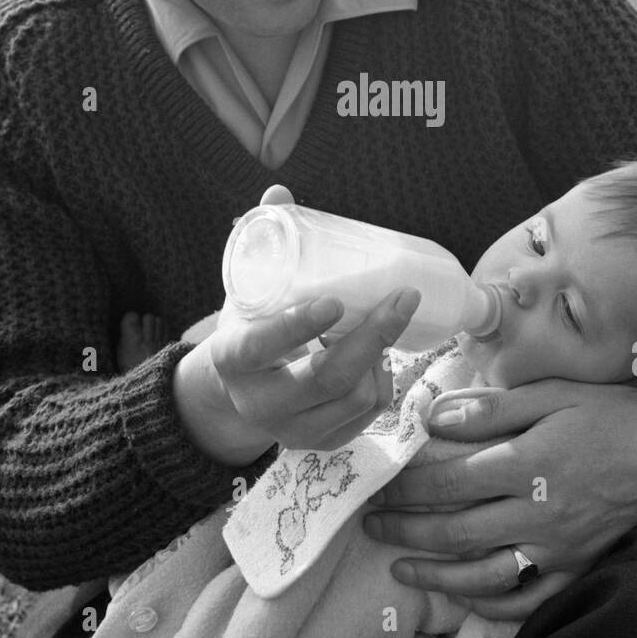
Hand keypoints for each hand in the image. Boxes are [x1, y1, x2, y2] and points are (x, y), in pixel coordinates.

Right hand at [175, 185, 421, 462]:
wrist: (237, 391)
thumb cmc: (249, 325)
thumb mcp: (247, 287)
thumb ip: (263, 241)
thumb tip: (280, 192)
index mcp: (234, 361)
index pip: (263, 346)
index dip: (297, 327)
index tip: (334, 301)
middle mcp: (260, 405)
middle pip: (326, 378)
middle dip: (373, 338)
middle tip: (402, 298)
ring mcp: (292, 431)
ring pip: (355, 398)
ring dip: (380, 357)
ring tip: (380, 324)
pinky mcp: (321, 444)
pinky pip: (368, 415)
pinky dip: (382, 381)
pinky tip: (377, 356)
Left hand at [362, 379, 636, 618]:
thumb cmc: (611, 411)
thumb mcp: (553, 393)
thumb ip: (491, 407)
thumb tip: (433, 416)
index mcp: (529, 463)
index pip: (450, 481)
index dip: (408, 486)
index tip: (380, 485)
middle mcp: (540, 512)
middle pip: (456, 529)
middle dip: (406, 530)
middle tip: (371, 527)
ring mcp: (559, 546)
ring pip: (484, 573)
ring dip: (436, 575)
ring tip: (400, 570)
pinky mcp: (579, 566)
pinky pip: (528, 597)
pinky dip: (491, 603)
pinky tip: (464, 596)